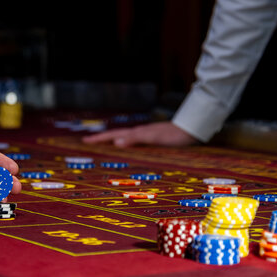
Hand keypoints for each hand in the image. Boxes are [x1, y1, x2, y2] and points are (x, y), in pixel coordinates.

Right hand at [82, 121, 198, 146]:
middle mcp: (138, 133)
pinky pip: (132, 141)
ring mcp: (145, 135)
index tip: (85, 141)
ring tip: (103, 144)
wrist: (192, 130)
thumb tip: (115, 143)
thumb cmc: (173, 135)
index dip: (99, 139)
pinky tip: (127, 147)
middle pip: (116, 135)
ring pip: (123, 137)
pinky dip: (124, 143)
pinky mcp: (153, 138)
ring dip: (112, 141)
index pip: (113, 136)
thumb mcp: (153, 138)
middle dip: (101, 139)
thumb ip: (135, 139)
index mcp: (136, 133)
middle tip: (88, 142)